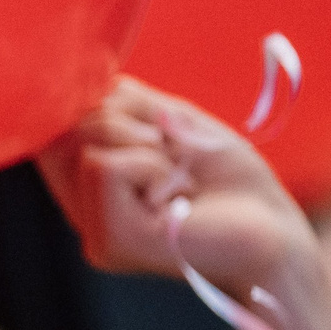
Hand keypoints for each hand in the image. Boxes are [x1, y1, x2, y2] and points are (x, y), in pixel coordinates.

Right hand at [37, 78, 310, 294]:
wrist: (273, 233)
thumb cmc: (227, 177)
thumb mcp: (163, 121)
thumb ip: (113, 104)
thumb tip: (72, 89)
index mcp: (88, 187)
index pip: (57, 121)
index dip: (96, 104)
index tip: (152, 128)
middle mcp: (83, 212)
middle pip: (71, 122)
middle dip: (131, 121)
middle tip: (174, 160)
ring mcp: (93, 230)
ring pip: (85, 139)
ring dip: (148, 145)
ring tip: (179, 183)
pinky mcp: (111, 240)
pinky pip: (105, 166)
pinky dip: (152, 166)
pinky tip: (180, 199)